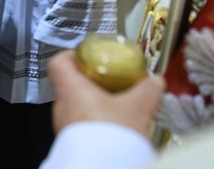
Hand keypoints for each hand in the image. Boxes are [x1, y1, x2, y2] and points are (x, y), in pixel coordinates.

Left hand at [49, 50, 164, 137]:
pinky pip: (80, 125)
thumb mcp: (137, 107)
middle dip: (90, 82)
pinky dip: (94, 122)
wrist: (104, 168)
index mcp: (70, 89)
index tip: (88, 56)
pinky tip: (114, 127)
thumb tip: (155, 81)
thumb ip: (147, 90)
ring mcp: (63, 127)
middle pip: (69, 84)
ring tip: (116, 106)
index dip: (72, 55)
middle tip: (110, 82)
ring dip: (94, 104)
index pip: (58, 62)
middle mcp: (61, 107)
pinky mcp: (72, 143)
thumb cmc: (112, 136)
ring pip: (76, 106)